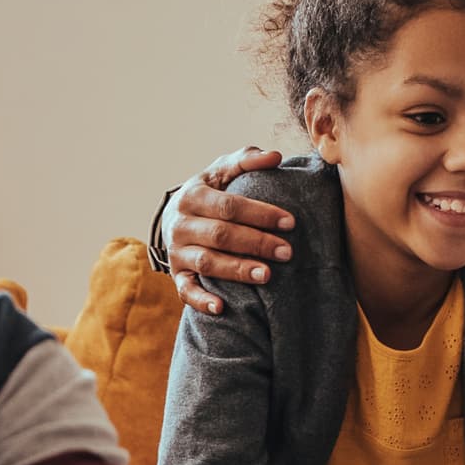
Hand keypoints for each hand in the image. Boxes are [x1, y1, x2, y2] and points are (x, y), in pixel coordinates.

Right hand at [162, 145, 293, 315]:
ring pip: (207, 262)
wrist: (174, 218)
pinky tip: (222, 308)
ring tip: (268, 275)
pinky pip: (186, 291)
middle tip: (287, 252)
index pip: (229, 205)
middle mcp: (181, 224)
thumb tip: (275, 157)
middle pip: (221, 235)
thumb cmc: (208, 193)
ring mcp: (177, 252)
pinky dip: (202, 301)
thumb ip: (246, 161)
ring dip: (237, 270)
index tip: (290, 222)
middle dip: (256, 243)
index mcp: (193, 196)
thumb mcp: (221, 172)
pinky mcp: (177, 276)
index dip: (260, 214)